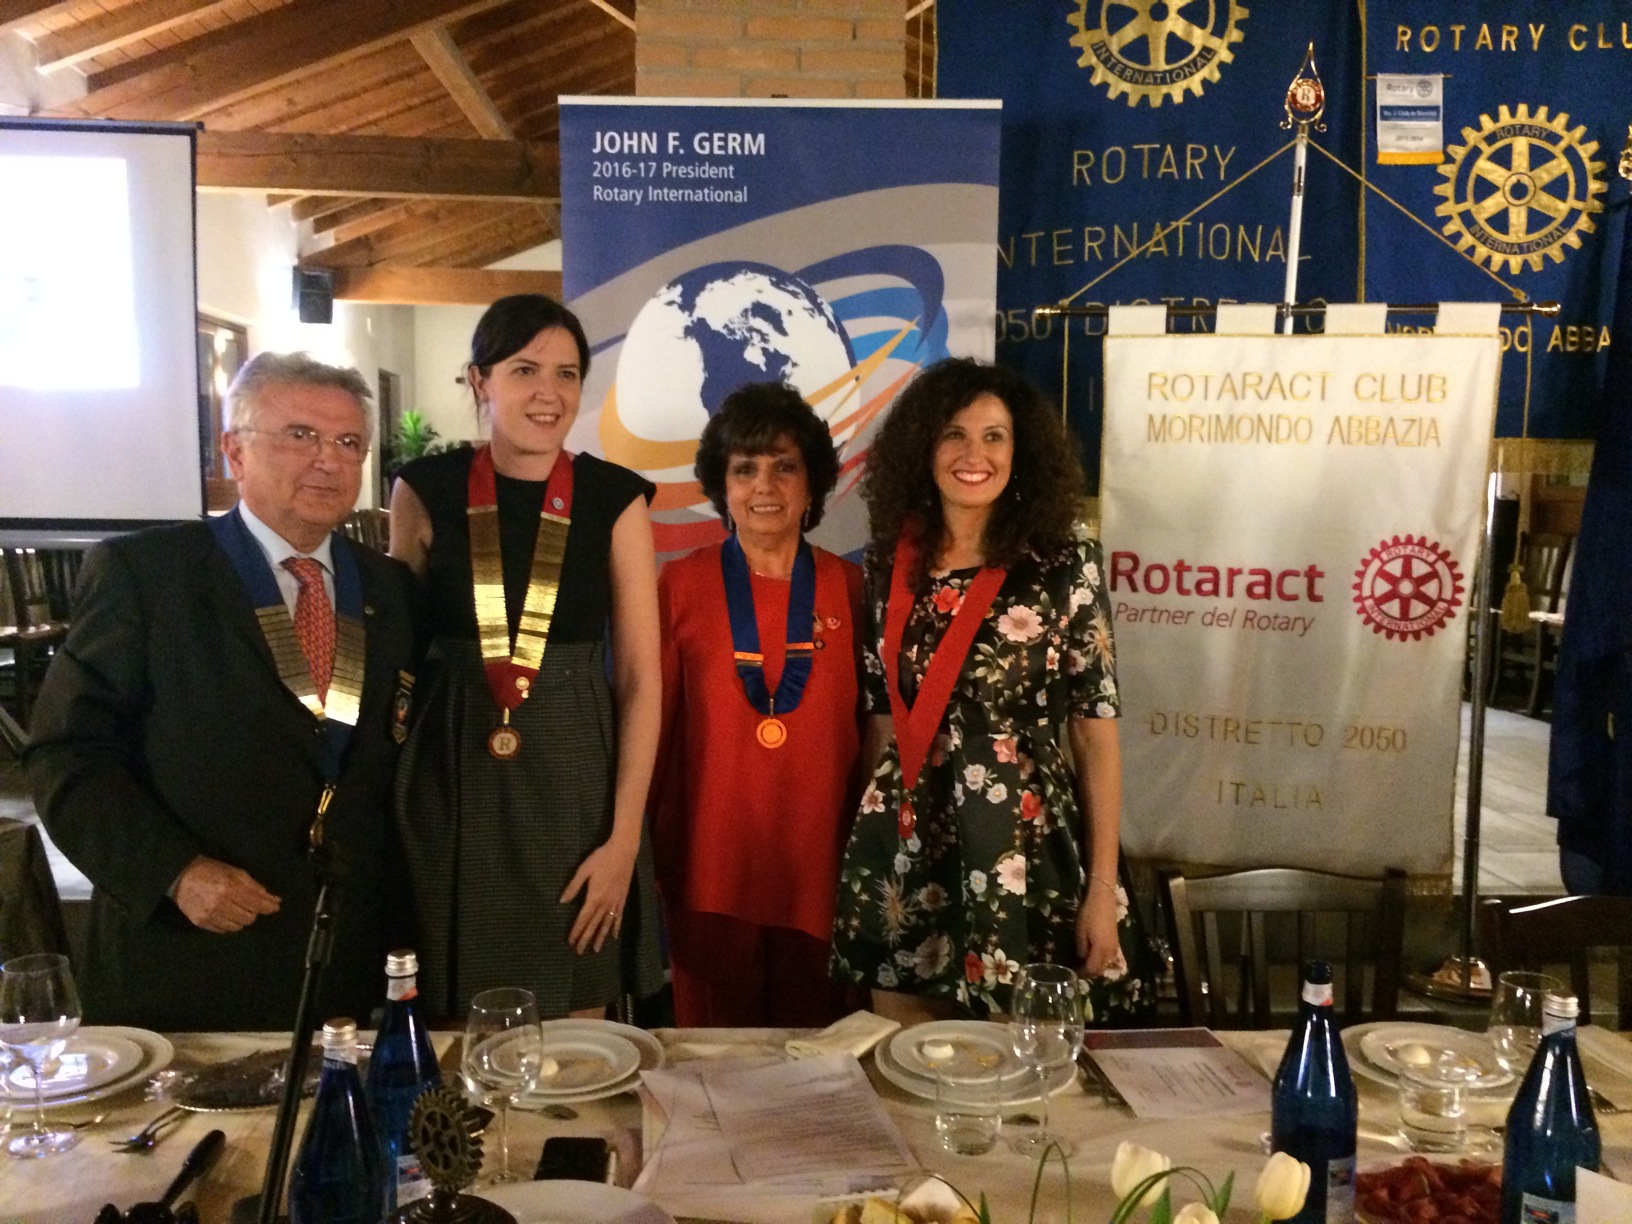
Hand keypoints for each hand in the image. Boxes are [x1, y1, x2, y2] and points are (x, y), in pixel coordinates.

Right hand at [173, 857, 280, 932]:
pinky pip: (223, 930)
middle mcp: (220, 904)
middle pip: (249, 918)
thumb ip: (255, 886)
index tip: (276, 906)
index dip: (269, 906)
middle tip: (251, 905)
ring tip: (238, 909)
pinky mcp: (200, 923)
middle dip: (254, 912)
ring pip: (237, 926)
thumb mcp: (235, 872)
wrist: (181, 876)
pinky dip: (229, 924)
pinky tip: (227, 915)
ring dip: (242, 919)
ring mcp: (209, 915)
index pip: (256, 904)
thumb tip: (273, 899)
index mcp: (230, 888)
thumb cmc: (212, 870)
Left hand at [560, 836, 638, 954]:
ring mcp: (615, 902)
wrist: (623, 851)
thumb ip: (573, 887)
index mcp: (594, 897)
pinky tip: (614, 936)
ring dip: (600, 937)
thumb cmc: (601, 858)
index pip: (583, 918)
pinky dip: (616, 927)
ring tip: (596, 950)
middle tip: (579, 952)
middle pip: (594, 924)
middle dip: (586, 939)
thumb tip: (562, 901)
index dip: (576, 931)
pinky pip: (619, 917)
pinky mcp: (623, 899)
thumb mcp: (583, 870)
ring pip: (607, 924)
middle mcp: (605, 903)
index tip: (570, 942)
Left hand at [1076, 880, 1120, 976]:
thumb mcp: (1081, 933)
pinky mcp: (1116, 942)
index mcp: (1101, 950)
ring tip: (1083, 966)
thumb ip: (1082, 950)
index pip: (1092, 969)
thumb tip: (1081, 960)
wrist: (1103, 900)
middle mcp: (1111, 952)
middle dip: (1089, 973)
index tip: (1072, 974)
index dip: (1082, 973)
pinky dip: (1100, 961)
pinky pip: (1109, 958)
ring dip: (1096, 968)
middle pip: (1100, 970)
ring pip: (1106, 965)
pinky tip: (1092, 957)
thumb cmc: (1089, 915)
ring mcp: (1115, 948)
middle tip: (1077, 971)